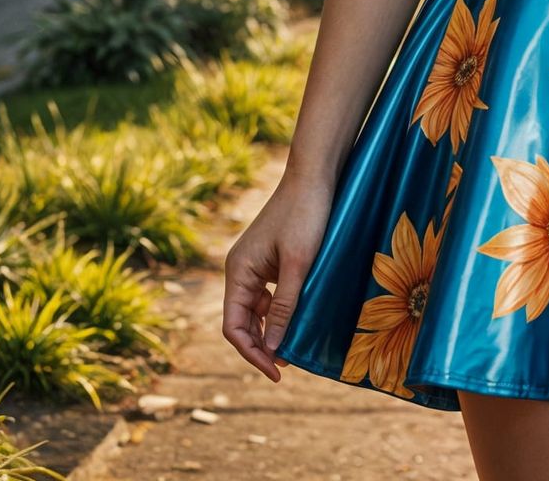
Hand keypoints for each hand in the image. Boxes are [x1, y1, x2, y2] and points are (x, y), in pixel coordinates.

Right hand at [221, 172, 334, 380]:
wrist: (314, 176)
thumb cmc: (306, 215)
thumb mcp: (298, 264)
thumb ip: (285, 306)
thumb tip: (274, 349)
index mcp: (238, 272)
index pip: (234, 326)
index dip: (252, 353)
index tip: (276, 372)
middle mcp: (240, 270)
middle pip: (242, 321)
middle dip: (261, 346)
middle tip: (287, 366)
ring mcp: (255, 264)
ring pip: (256, 310)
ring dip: (271, 331)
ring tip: (293, 349)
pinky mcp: (270, 259)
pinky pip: (268, 294)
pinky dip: (279, 311)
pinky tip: (297, 320)